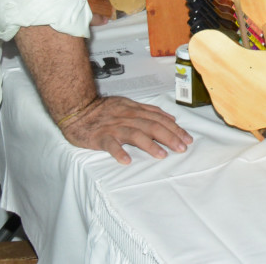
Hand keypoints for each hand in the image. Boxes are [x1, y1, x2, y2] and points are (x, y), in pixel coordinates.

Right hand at [60, 96, 192, 164]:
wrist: (78, 110)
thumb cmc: (103, 110)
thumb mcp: (129, 105)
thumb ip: (149, 111)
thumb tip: (171, 118)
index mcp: (135, 110)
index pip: (159, 119)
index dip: (175, 128)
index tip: (187, 139)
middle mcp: (127, 117)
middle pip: (152, 126)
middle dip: (169, 137)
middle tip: (182, 148)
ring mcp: (113, 127)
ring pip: (135, 134)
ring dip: (150, 145)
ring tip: (162, 155)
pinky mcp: (100, 137)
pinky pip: (110, 144)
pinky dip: (119, 152)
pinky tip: (126, 161)